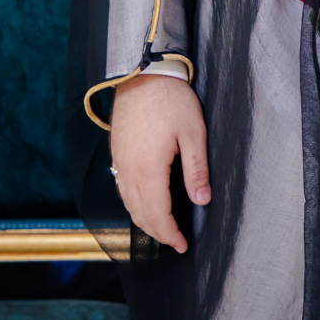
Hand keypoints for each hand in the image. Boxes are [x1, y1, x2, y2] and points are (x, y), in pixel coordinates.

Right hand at [109, 73, 209, 252]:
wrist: (142, 74)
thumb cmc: (171, 100)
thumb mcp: (193, 133)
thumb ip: (197, 169)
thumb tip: (202, 201)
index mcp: (148, 169)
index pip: (158, 214)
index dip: (170, 234)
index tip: (183, 245)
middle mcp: (128, 171)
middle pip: (140, 214)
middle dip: (158, 233)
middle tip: (175, 242)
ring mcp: (119, 162)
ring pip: (128, 204)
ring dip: (144, 221)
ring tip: (162, 230)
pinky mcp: (117, 154)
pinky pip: (122, 189)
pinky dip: (133, 205)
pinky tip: (144, 205)